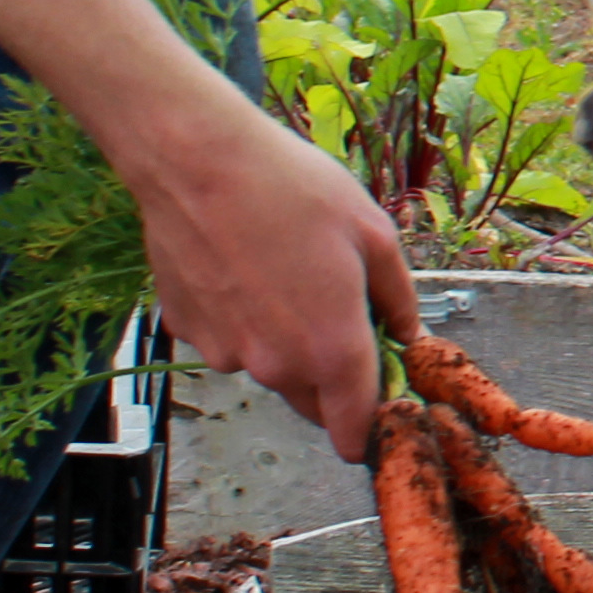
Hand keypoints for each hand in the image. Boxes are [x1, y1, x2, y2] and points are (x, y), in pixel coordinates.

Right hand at [122, 82, 417, 458]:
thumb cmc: (292, 190)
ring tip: (285, 276)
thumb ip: (397, 297)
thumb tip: (405, 333)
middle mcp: (276, 366)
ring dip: (284, 346)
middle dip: (332, 381)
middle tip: (337, 320)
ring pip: (269, 370)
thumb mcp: (373, 233)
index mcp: (332, 349)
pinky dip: (241, 322)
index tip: (379, 407)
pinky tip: (243, 271)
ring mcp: (226, 353)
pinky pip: (228, 341)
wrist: (198, 163)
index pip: (354, 429)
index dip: (370, 426)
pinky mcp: (187, 333)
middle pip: (314, 404)